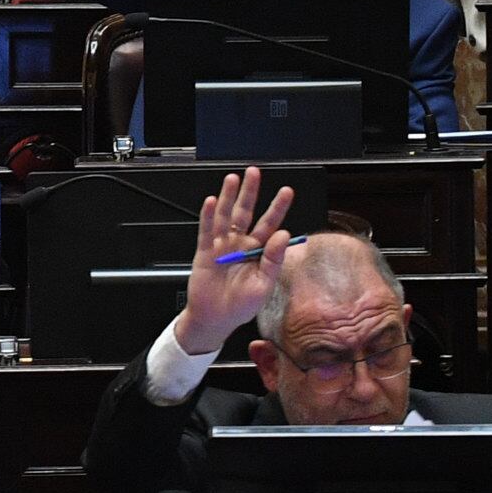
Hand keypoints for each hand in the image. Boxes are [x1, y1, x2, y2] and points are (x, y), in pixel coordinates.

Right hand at [175, 166, 296, 355]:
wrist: (215, 319)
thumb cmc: (241, 307)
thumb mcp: (264, 285)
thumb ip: (274, 260)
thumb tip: (284, 234)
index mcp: (258, 252)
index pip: (270, 225)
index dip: (278, 208)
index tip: (286, 192)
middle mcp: (240, 245)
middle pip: (246, 212)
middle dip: (250, 193)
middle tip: (254, 173)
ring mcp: (222, 246)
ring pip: (226, 216)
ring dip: (228, 197)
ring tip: (233, 179)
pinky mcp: (205, 252)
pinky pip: (207, 230)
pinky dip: (209, 216)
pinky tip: (212, 202)